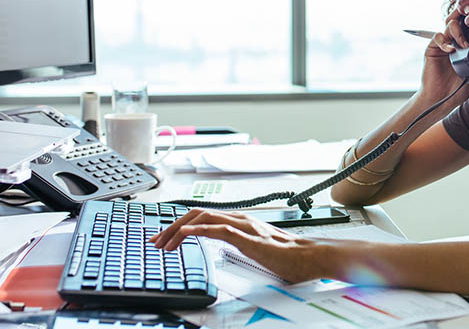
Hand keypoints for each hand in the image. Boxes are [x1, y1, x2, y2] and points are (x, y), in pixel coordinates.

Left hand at [148, 208, 321, 283]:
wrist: (310, 257)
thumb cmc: (289, 256)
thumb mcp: (256, 249)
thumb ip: (240, 244)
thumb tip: (225, 249)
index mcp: (241, 222)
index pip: (204, 216)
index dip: (180, 224)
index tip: (165, 237)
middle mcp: (240, 219)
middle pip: (198, 214)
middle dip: (172, 226)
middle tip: (156, 240)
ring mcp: (244, 226)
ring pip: (204, 218)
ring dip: (179, 229)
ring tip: (164, 242)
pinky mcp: (248, 238)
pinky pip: (219, 230)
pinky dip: (198, 230)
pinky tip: (185, 234)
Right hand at [417, 9, 468, 103]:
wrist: (441, 100)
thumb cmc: (456, 90)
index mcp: (465, 48)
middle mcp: (454, 43)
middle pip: (460, 21)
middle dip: (467, 20)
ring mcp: (443, 45)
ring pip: (450, 25)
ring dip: (458, 32)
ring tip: (464, 46)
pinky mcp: (432, 49)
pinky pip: (438, 37)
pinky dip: (444, 41)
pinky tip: (450, 50)